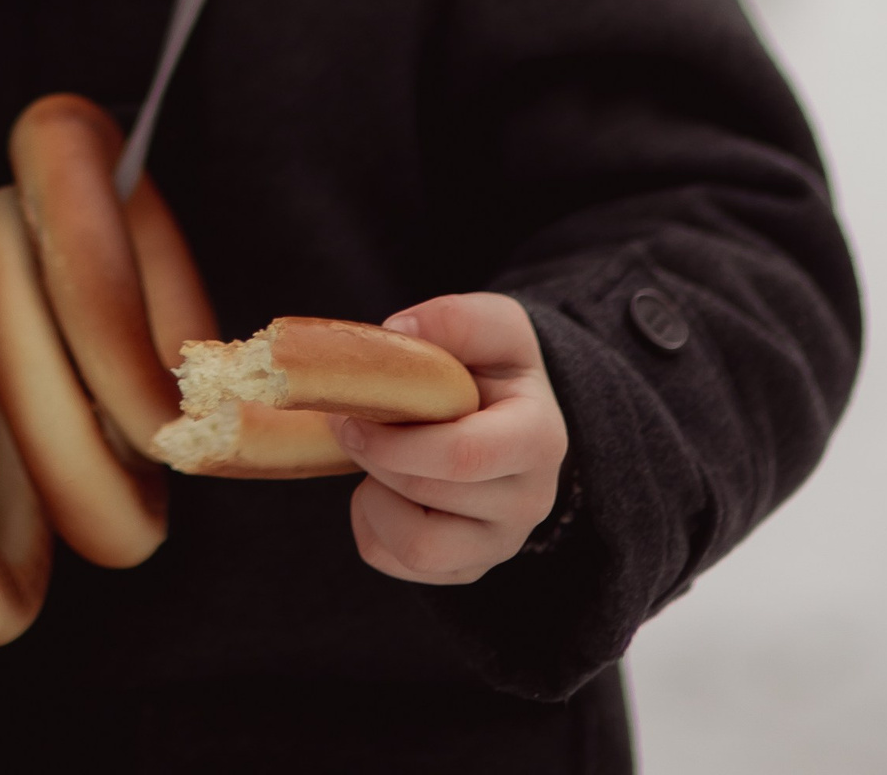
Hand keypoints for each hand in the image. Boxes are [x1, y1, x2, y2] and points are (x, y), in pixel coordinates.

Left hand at [332, 293, 566, 585]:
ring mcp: (500, 543)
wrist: (512, 415)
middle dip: (376, 457)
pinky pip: (400, 565)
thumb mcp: (492, 325)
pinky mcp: (467, 567)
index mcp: (538, 438)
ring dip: (375, 500)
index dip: (397, 441)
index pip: (464, 455)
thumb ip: (455, 320)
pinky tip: (380, 488)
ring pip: (418, 547)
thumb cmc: (495, 366)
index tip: (352, 413)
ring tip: (373, 459)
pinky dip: (372, 528)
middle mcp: (529, 502)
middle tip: (348, 423)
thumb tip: (398, 332)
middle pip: (430, 494)